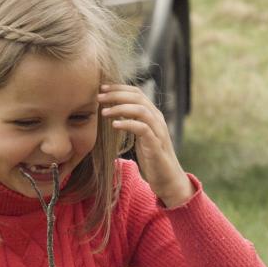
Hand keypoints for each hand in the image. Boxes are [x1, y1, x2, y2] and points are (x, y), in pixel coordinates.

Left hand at [99, 84, 191, 207]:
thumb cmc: (152, 157)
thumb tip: (114, 110)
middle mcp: (157, 119)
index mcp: (153, 115)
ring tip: (104, 112)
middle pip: (138, 97)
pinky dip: (128, 124)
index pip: (136, 93)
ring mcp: (158, 131)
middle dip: (116, 94)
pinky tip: (114, 125)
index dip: (119, 88)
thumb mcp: (141, 136)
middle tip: (99, 97)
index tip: (102, 88)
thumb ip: (132, 121)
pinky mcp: (156, 145)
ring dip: (120, 108)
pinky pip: (142, 129)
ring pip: (141, 110)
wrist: (168, 178)